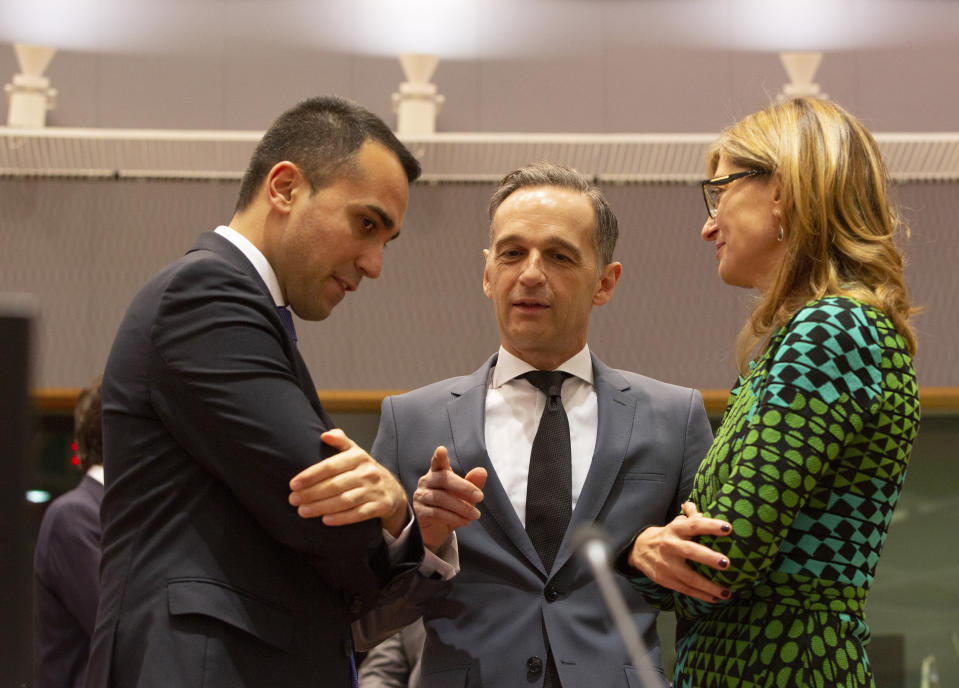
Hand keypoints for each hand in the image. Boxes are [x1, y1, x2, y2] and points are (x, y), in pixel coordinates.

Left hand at [288, 429, 408, 536]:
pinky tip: (325, 520)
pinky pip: (359, 514)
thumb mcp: (355, 452)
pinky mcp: (380, 506)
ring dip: (321, 507)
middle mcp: (367, 472)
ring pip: (345, 500)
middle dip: (312, 493)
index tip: (294, 484)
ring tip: (302, 511)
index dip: (311, 475)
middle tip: (293, 500)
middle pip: (335, 485)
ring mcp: (374, 490)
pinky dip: (342, 518)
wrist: (392, 490)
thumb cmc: (364, 471)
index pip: (331, 466)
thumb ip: (340, 441)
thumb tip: (324, 435)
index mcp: (358, 457)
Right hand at [413, 446, 486, 551]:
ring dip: (461, 507)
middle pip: (444, 479)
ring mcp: (421, 495)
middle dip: (464, 488)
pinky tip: (465, 521)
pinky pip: (436, 513)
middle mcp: (427, 481)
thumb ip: (473, 483)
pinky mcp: (419, 511)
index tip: (442, 450)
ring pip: (441, 498)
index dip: (439, 457)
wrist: (437, 529)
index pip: (437, 462)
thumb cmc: (452, 506)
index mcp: (438, 472)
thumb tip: (482, 471)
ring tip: (475, 514)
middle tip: (480, 496)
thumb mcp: (465, 496)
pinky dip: (453, 517)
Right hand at [627, 501, 732, 602]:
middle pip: (690, 551)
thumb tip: (702, 510)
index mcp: (675, 529)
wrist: (639, 550)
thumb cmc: (666, 536)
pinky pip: (686, 589)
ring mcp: (667, 565)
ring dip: (709, 586)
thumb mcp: (676, 524)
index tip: (728, 528)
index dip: (710, 525)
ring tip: (727, 592)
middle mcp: (670, 546)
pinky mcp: (665, 580)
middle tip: (727, 563)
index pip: (694, 525)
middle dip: (708, 557)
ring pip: (689, 577)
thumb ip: (690, 516)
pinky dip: (702, 595)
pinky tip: (716, 598)